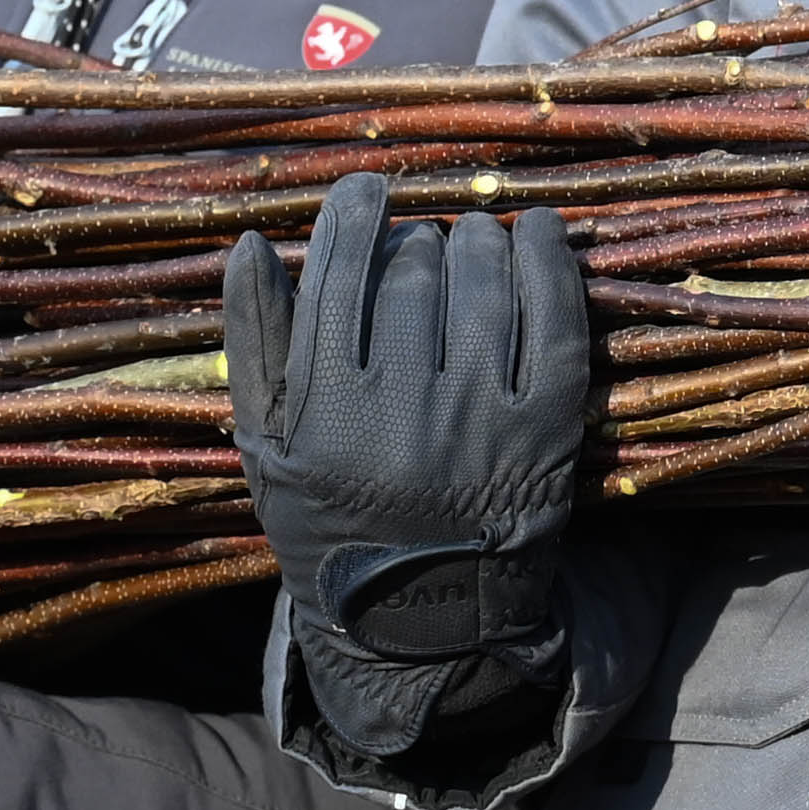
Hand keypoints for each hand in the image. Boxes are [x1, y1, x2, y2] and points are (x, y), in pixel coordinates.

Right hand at [224, 174, 595, 768]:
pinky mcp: (549, 427)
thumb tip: (251, 240)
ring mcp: (482, 418)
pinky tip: (536, 233)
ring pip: (484, 284)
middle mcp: (403, 413)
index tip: (364, 190)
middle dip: (413, 243)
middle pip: (413, 275)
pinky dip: (549, 262)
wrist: (428, 619)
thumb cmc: (332, 523)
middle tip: (417, 244)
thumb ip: (254, 343)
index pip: (337, 280)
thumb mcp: (269, 446)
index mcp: (324, 415)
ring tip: (469, 237)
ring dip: (477, 241)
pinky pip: (557, 319)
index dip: (352, 218)